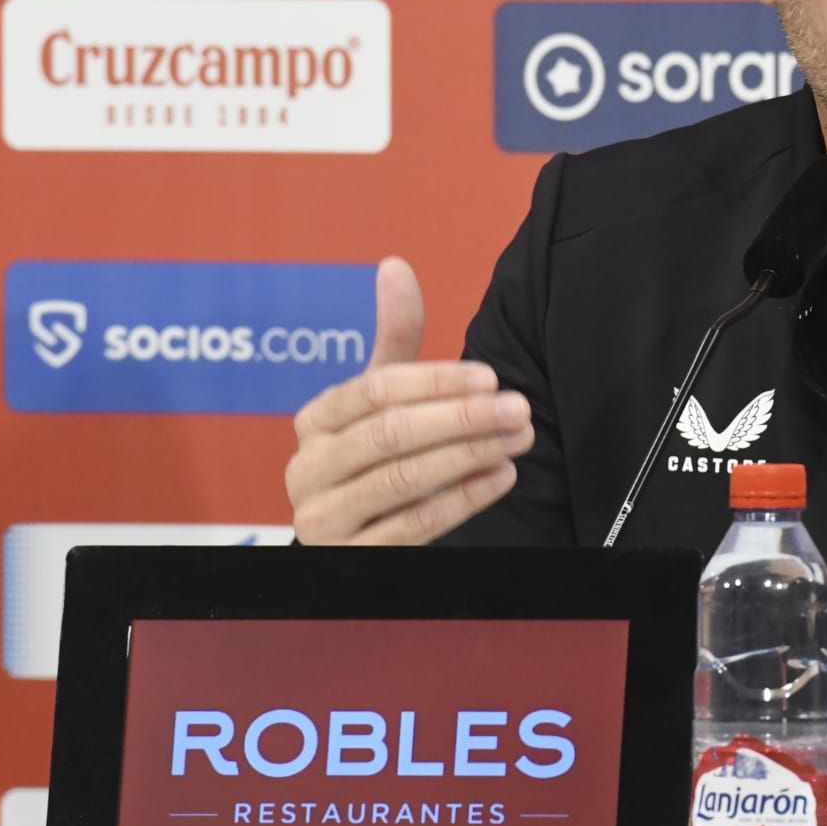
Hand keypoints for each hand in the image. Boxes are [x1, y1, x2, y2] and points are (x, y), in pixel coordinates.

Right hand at [284, 257, 530, 543]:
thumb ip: (394, 339)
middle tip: (518, 407)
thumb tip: (395, 265)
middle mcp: (307, 469)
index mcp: (314, 421)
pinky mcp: (352, 559)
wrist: (350, 536)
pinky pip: (414, 526)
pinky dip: (463, 499)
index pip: (374, 390)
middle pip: (390, 434)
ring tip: (518, 439)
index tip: (489, 378)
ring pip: (403, 479)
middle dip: (462, 418)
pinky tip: (500, 476)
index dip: (435, 382)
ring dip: (470, 455)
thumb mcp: (378, 399)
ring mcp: (323, 519)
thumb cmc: (371, 455)